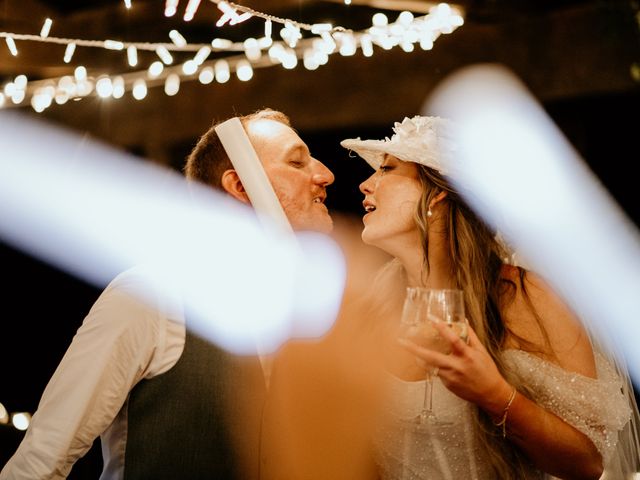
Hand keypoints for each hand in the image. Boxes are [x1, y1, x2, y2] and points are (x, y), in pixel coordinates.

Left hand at [397, 321, 512, 414]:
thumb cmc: (487, 371)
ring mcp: (449, 377)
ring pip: (429, 365)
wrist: (490, 394)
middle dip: (414, 349)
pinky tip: (429, 360)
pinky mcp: (446, 384)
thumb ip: (470, 336)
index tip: (432, 319)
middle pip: (431, 357)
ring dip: (418, 356)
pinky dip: (431, 365)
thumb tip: (463, 321)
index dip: (442, 328)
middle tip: (400, 342)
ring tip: (406, 347)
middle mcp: (456, 367)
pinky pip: (435, 372)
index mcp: (467, 356)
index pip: (453, 339)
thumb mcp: (481, 351)